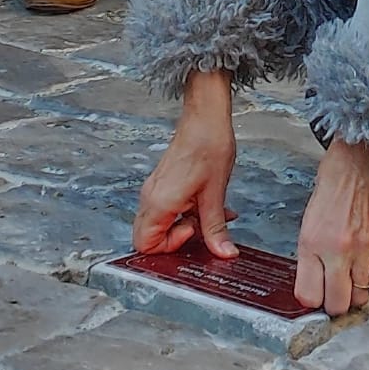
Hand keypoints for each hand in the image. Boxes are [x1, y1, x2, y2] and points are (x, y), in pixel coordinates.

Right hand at [133, 71, 238, 257]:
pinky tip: (210, 204)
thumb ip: (215, 228)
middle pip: (148, 238)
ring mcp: (155, 190)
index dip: (171, 246)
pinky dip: (186, 213)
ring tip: (210, 214)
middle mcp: (151, 198)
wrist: (206, 117)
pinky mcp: (164, 184)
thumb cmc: (208, 146)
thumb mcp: (215, 193)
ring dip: (185, 225)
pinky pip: (168, 209)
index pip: (145, 245)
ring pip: (161, 224)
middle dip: (176, 240)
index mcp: (159, 202)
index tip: (193, 231)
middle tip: (199, 229)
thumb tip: (223, 253)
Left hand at [295, 138, 368, 316]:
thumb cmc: (336, 175)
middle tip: (331, 293)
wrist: (365, 154)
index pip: (308, 295)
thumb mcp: (310, 215)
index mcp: (312, 241)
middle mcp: (337, 249)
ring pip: (360, 295)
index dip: (310, 300)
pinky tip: (361, 255)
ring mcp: (363, 247)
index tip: (311, 294)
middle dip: (334, 305)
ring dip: (353, 291)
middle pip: (338, 304)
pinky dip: (367, 270)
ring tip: (347, 279)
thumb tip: (316, 275)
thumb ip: (313, 249)